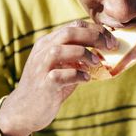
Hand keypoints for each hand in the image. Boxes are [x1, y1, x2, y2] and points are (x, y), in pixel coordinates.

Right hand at [0, 20, 116, 135]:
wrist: (24, 110)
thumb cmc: (50, 85)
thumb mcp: (62, 65)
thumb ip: (77, 55)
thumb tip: (105, 49)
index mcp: (48, 42)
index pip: (74, 25)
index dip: (95, 29)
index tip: (111, 39)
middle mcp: (42, 51)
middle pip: (69, 33)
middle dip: (93, 36)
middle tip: (111, 47)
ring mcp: (41, 68)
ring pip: (60, 50)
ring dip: (84, 54)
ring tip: (97, 63)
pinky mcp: (43, 86)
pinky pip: (59, 76)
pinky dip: (77, 75)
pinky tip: (86, 79)